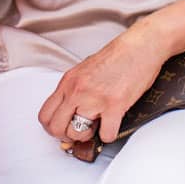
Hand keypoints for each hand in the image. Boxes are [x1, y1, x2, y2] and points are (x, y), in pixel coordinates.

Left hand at [38, 27, 168, 143]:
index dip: (53, 127)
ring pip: (78, 133)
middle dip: (67, 135)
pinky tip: (113, 124)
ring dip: (88, 135)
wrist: (139, 47)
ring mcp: (95, 98)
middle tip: (80, 131)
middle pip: (56, 128)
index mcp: (68, 81)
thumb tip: (71, 110)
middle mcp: (77, 90)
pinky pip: (106, 134)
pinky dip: (109, 135)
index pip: (45, 114)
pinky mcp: (114, 105)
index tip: (64, 128)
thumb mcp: (85, 70)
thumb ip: (75, 90)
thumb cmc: (117, 57)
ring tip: (98, 125)